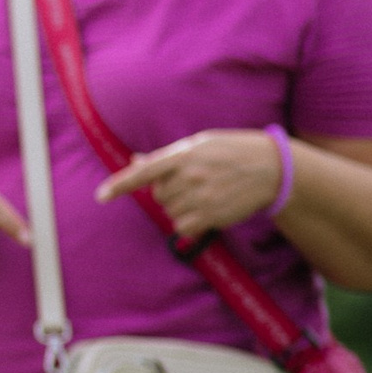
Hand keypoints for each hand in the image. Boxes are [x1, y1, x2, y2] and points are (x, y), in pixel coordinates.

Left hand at [96, 129, 280, 238]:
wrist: (271, 168)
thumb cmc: (231, 152)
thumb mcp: (200, 145)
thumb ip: (166, 157)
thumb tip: (135, 161)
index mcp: (184, 155)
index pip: (144, 172)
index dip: (120, 185)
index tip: (100, 196)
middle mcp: (191, 176)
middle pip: (158, 195)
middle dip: (168, 191)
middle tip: (192, 182)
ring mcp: (202, 197)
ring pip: (169, 212)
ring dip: (179, 207)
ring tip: (204, 192)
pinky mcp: (212, 216)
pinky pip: (183, 227)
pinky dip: (188, 222)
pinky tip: (206, 208)